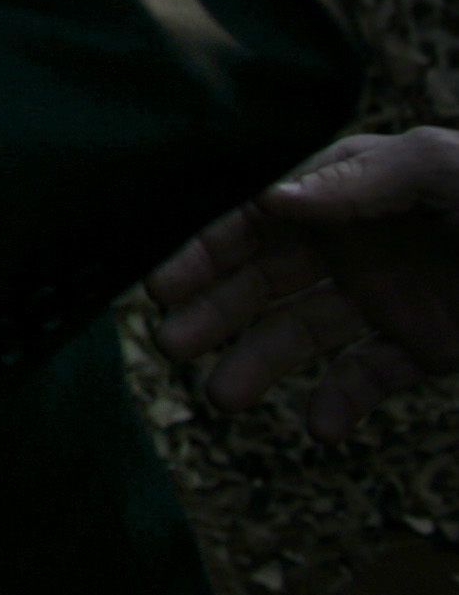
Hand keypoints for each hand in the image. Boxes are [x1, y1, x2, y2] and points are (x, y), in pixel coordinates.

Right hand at [147, 127, 458, 436]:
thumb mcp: (442, 166)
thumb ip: (361, 178)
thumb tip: (276, 199)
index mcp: (346, 190)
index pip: (257, 217)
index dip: (205, 248)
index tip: (164, 283)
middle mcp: (353, 242)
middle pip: (264, 278)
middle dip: (214, 309)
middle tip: (170, 345)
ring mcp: (385, 297)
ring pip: (301, 333)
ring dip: (258, 363)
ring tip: (222, 399)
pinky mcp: (422, 346)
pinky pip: (366, 377)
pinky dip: (339, 404)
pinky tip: (320, 428)